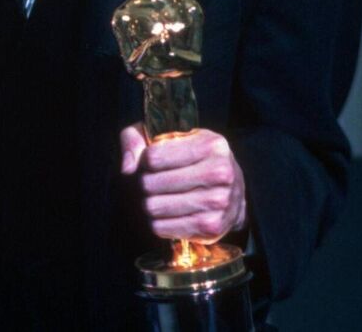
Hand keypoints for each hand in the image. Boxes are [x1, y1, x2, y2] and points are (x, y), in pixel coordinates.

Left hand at [120, 124, 247, 242]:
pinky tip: (167, 213)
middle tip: (151, 182)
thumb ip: (136, 137)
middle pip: (151, 183)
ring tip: (157, 197)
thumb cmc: (193, 158)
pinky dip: (158, 221)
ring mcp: (219, 202)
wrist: (233, 190)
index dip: (143, 161)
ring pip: (154, 206)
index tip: (149, 162)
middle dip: (144, 183)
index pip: (154, 157)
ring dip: (149, 203)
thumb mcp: (170, 135)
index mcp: (211, 145)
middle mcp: (220, 173)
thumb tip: (127, 168)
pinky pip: (162, 227)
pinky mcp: (212, 227)